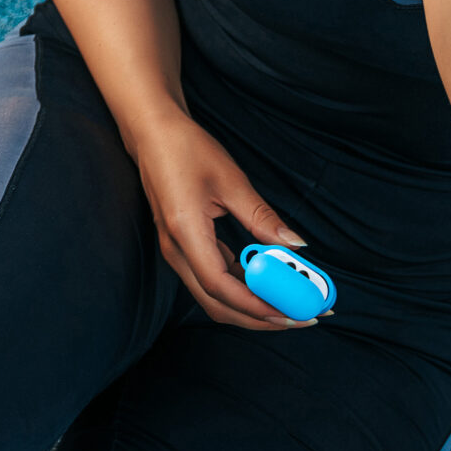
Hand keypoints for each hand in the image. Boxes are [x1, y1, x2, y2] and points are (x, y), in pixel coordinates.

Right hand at [127, 113, 312, 329]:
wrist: (151, 133)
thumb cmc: (186, 149)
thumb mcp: (231, 181)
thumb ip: (263, 219)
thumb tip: (296, 246)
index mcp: (186, 234)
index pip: (221, 287)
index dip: (257, 306)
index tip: (291, 312)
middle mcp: (176, 251)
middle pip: (217, 304)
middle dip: (259, 318)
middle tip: (299, 316)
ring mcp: (177, 251)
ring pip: (214, 297)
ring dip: (251, 306)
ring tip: (288, 302)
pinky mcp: (182, 247)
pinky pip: (211, 280)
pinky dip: (240, 289)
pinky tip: (265, 282)